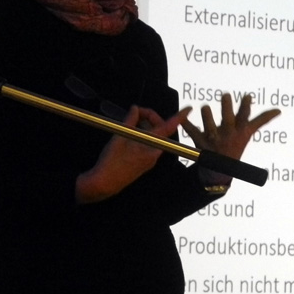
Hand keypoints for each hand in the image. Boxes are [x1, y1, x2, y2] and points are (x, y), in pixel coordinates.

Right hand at [76, 104, 191, 203]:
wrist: (104, 184)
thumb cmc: (111, 162)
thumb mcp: (119, 137)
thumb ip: (129, 121)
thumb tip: (135, 109)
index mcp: (150, 146)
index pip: (168, 128)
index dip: (178, 117)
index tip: (188, 109)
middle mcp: (154, 153)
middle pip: (160, 130)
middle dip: (151, 118)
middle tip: (137, 112)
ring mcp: (150, 159)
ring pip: (153, 137)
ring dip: (145, 126)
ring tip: (130, 121)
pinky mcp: (144, 163)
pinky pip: (147, 145)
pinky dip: (141, 135)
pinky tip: (129, 133)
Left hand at [181, 94, 280, 184]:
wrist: (220, 170)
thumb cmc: (234, 145)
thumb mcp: (248, 134)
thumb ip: (261, 120)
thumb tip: (279, 110)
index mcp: (240, 132)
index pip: (245, 117)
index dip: (246, 107)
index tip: (247, 97)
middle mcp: (228, 134)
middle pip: (227, 118)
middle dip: (226, 107)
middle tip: (226, 96)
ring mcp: (214, 139)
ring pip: (208, 121)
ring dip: (207, 113)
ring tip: (206, 108)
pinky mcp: (200, 143)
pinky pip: (191, 130)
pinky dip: (186, 123)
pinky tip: (184, 115)